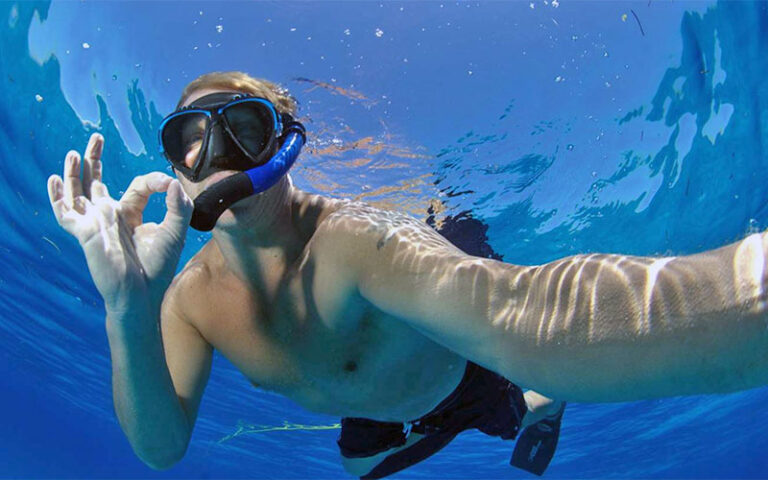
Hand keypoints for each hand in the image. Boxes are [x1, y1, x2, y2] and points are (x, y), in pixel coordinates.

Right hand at [47, 133, 193, 316]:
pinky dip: (57, 196)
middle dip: (95, 159)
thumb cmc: (157, 268)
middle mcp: (110, 215)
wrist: (141, 294)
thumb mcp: (175, 233)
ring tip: (75, 152)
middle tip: (96, 137)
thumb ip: (179, 207)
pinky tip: (55, 179)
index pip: (138, 186)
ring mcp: (95, 223)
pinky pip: (65, 212)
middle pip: (97, 181)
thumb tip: (173, 182)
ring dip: (75, 172)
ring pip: (78, 191)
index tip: (167, 183)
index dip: (153, 180)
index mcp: (132, 214)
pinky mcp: (85, 232)